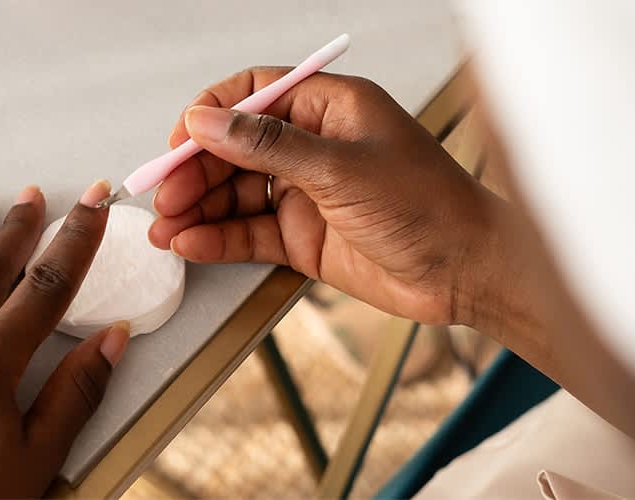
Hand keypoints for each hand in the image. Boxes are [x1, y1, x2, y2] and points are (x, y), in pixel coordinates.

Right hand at [150, 67, 502, 324]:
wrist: (469, 272)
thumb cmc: (431, 206)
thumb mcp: (342, 168)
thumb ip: (268, 146)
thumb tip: (209, 122)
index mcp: (331, 108)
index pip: (255, 95)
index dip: (212, 115)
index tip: (181, 140)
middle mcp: (315, 147)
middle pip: (236, 149)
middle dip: (196, 171)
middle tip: (166, 195)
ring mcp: (307, 193)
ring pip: (237, 194)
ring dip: (199, 209)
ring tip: (167, 227)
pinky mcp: (304, 238)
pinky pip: (250, 233)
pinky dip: (218, 239)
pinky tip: (192, 245)